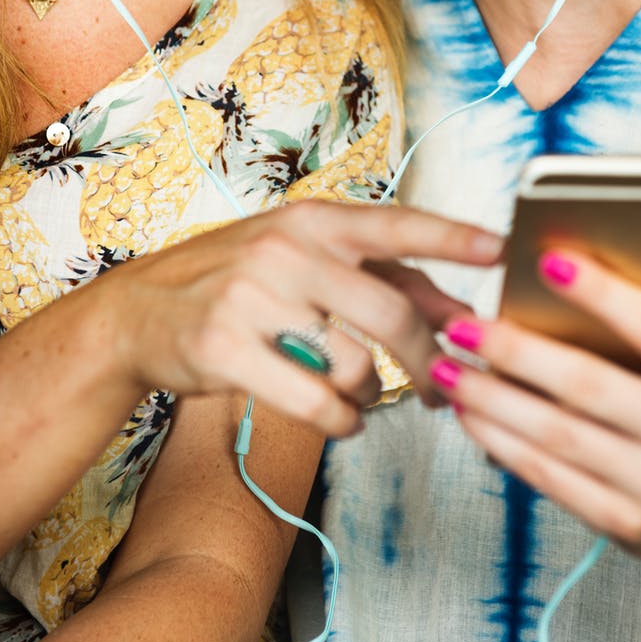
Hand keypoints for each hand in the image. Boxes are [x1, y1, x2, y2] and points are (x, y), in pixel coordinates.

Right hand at [103, 200, 501, 436]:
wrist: (138, 312)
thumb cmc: (240, 280)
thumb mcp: (307, 261)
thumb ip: (384, 278)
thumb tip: (460, 315)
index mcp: (313, 219)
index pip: (395, 224)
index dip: (453, 236)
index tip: (502, 247)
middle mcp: (286, 249)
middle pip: (389, 310)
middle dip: (427, 356)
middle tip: (442, 385)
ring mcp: (252, 297)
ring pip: (354, 363)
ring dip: (375, 395)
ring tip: (363, 398)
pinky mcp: (225, 349)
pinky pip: (315, 402)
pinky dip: (342, 422)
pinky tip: (340, 418)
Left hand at [430, 252, 640, 561]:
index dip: (603, 294)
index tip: (547, 259)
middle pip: (590, 386)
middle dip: (517, 353)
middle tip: (464, 324)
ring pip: (559, 436)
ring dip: (493, 400)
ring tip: (449, 366)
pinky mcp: (627, 523)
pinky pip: (551, 479)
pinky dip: (502, 443)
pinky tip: (469, 412)